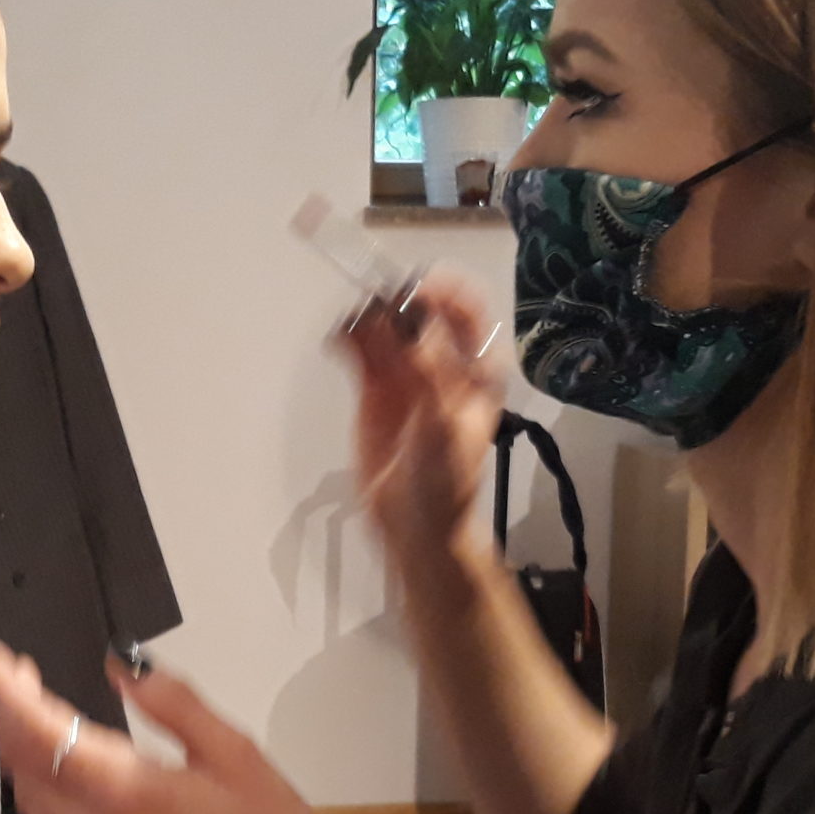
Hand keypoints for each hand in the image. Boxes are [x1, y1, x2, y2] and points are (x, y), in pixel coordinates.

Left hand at [0, 644, 380, 813]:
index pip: (46, 730)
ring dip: (17, 757)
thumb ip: (175, 706)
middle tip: (17, 677)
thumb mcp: (238, 757)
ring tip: (26, 725)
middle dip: (13, 713)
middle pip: (27, 761)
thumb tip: (120, 665)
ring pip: (26, 801)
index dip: (12, 692)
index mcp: (129, 789)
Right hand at [341, 276, 505, 576]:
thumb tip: (414, 324)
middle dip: (397, 299)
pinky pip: (359, 345)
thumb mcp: (445, 424)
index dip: (444, 291)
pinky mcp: (374, 384)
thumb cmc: (447, 479)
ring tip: (353, 328)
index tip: (418, 292)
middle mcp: (443, 359)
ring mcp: (406, 369)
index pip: (466, 308)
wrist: (417, 522)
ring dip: (367, 315)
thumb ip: (431, 373)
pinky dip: (346, 335)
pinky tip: (338, 341)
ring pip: (385, 322)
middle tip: (377, 308)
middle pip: (419, 307)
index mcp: (477, 365)